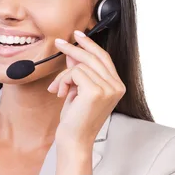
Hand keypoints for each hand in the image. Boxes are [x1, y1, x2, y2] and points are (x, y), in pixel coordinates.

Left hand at [47, 31, 125, 148]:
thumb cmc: (75, 119)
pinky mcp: (96, 91)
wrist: (74, 140)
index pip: (104, 58)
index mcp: (116, 87)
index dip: (90, 45)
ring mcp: (108, 88)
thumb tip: (73, 54)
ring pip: (81, 65)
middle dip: (74, 49)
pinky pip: (75, 73)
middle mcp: (116, 86)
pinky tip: (61, 94)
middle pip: (94, 57)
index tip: (77, 35)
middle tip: (58, 43)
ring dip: (64, 76)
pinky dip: (63, 81)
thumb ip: (79, 72)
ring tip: (58, 90)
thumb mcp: (77, 91)